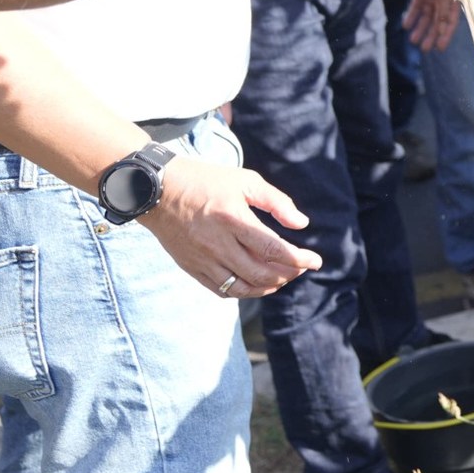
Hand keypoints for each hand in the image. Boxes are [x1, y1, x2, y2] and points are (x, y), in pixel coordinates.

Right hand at [142, 157, 323, 298]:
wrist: (157, 191)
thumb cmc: (206, 181)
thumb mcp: (245, 180)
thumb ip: (277, 202)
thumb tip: (302, 224)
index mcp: (233, 219)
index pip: (274, 249)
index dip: (299, 259)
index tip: (316, 261)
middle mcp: (218, 244)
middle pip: (261, 273)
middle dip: (288, 274)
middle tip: (301, 267)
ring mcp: (203, 260)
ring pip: (242, 287)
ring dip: (268, 287)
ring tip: (283, 277)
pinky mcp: (192, 268)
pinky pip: (222, 290)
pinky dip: (244, 291)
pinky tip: (257, 283)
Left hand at [404, 0, 460, 50]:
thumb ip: (442, 11)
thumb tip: (443, 28)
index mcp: (453, 0)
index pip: (450, 22)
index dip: (445, 35)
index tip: (439, 48)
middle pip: (437, 21)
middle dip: (430, 35)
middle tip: (424, 48)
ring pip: (426, 16)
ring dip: (420, 28)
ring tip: (413, 40)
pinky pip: (416, 7)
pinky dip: (412, 16)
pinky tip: (406, 25)